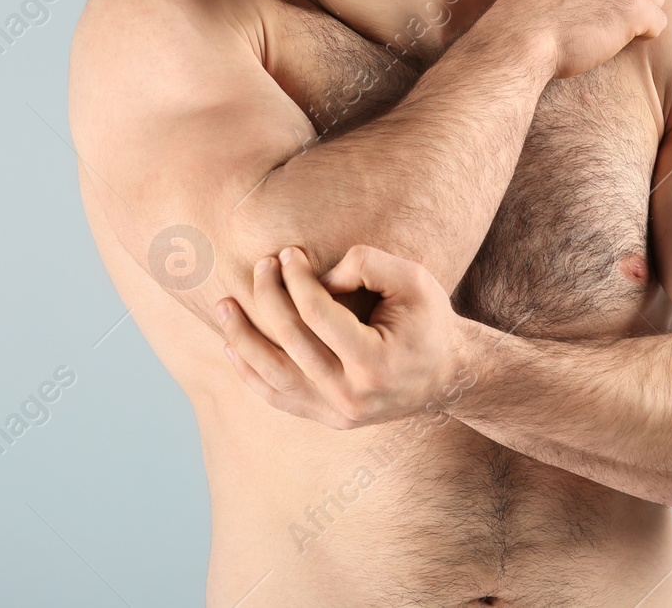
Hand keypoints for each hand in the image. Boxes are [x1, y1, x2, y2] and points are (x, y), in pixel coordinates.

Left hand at [215, 245, 466, 429]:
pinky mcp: (327, 419)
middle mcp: (351, 396)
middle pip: (291, 342)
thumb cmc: (429, 321)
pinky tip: (232, 346)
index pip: (317, 315)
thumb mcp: (413, 281)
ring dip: (242, 339)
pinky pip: (277, 398)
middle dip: (269, 297)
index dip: (296, 279)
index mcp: (375, 363)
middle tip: (260, 265)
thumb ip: (367, 264)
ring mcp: (336, 414)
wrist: (447, 375)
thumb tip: (314, 276)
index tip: (288, 253)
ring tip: (224, 307)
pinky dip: (250, 373)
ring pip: (274, 378)